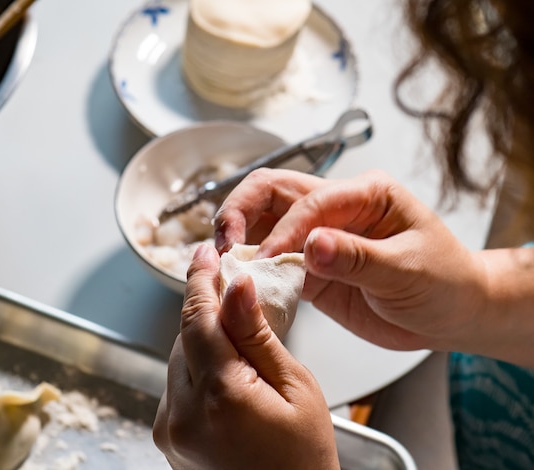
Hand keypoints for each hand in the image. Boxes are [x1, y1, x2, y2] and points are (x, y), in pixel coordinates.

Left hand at [153, 244, 338, 469]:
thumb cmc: (304, 458)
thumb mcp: (296, 387)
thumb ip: (257, 334)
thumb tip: (237, 286)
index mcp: (220, 397)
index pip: (198, 319)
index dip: (201, 280)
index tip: (206, 255)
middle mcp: (182, 415)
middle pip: (185, 336)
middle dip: (206, 308)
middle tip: (232, 288)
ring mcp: (170, 429)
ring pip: (178, 358)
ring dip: (202, 338)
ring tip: (237, 337)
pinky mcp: (167, 437)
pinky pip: (176, 383)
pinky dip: (197, 367)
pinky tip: (225, 369)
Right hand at [214, 168, 487, 352]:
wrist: (453, 313)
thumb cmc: (445, 282)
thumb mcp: (409, 270)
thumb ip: (358, 257)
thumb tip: (312, 245)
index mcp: (365, 194)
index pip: (309, 200)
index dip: (283, 231)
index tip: (266, 262)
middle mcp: (336, 207)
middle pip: (271, 191)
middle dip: (240, 213)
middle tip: (225, 245)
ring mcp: (320, 236)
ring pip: (264, 222)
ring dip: (240, 239)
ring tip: (224, 264)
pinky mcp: (312, 267)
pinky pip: (273, 262)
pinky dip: (254, 271)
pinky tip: (244, 284)